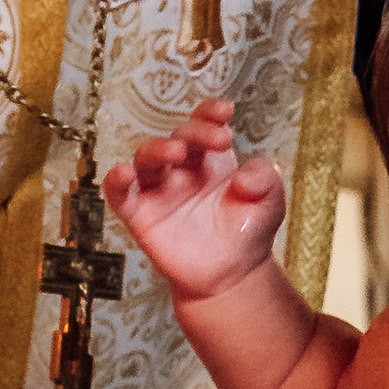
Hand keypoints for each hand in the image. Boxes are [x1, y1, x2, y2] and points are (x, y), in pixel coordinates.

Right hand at [107, 96, 286, 300]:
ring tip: (177, 152)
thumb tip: (242, 176)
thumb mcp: (271, 203)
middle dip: (196, 133)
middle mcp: (182, 168)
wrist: (232, 278)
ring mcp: (159, 189)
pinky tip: (124, 174)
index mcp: (212, 159)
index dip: (210, 113)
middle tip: (218, 140)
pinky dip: (117, 181)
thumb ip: (266, 181)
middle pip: (179, 137)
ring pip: (147, 157)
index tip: (225, 110)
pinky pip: (120, 193)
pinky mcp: (140, 214)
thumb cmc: (248, 234)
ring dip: (158, 149)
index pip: (205, 124)